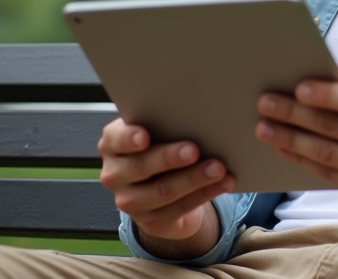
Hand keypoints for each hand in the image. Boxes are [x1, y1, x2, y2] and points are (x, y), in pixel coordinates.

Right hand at [97, 118, 234, 243]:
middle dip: (169, 158)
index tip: (144, 136)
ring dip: (194, 178)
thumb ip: (164, 124)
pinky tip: (224, 182)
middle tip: (194, 149)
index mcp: (113, 145)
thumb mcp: (156, 133)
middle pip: (141, 166)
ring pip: (164, 191)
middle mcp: (115, 175)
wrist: (162, 189)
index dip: (128, 138)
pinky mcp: (152, 222)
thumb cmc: (161, 146)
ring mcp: (131, 202)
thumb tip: (197, 115)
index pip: (116, 140)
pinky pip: (181, 207)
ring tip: (218, 167)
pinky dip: (206, 193)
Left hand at [255, 56, 337, 215]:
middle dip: (294, 115)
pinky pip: (330, 176)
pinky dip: (303, 161)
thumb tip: (335, 69)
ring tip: (264, 127)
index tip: (297, 88)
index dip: (325, 94)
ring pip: (327, 154)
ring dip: (290, 140)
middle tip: (266, 104)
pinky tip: (285, 149)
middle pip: (335, 127)